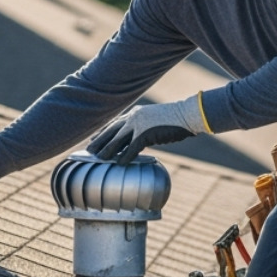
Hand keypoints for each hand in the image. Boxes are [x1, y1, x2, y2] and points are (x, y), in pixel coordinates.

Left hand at [88, 94, 206, 162]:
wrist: (187, 115)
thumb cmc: (174, 119)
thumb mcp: (154, 120)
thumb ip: (143, 127)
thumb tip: (138, 139)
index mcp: (135, 113)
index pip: (114, 123)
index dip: (103, 132)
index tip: (93, 138)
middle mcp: (134, 117)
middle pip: (111, 131)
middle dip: (100, 141)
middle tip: (89, 150)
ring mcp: (139, 125)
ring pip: (118, 140)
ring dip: (108, 150)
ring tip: (99, 158)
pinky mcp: (147, 134)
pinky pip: (132, 148)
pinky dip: (125, 156)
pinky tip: (119, 163)